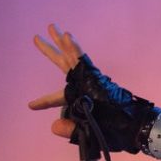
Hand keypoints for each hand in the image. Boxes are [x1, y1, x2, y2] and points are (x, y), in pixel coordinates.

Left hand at [28, 24, 157, 152]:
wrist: (130, 126)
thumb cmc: (113, 131)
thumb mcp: (86, 133)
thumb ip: (69, 130)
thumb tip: (52, 126)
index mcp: (80, 98)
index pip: (58, 97)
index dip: (43, 101)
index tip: (30, 105)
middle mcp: (82, 85)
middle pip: (62, 63)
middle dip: (50, 50)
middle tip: (36, 37)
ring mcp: (88, 79)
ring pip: (69, 57)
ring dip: (60, 41)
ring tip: (51, 27)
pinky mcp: (94, 76)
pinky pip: (81, 59)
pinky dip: (74, 48)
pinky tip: (66, 36)